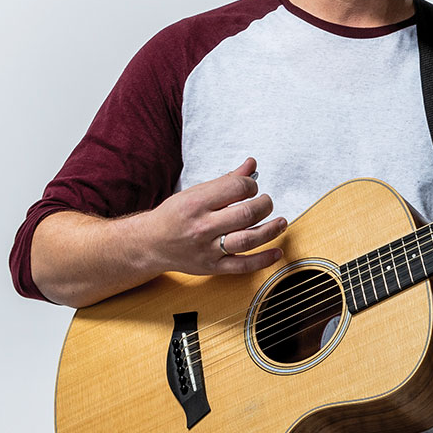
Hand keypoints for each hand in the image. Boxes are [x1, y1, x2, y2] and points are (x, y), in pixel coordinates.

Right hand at [138, 157, 287, 274]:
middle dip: (264, 204)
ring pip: (248, 240)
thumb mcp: (195, 192)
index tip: (252, 187)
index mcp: (196, 203)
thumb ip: (226, 180)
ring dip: (271, 230)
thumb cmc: (174, 216)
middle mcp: (202, 227)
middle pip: (246, 214)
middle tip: (266, 202)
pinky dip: (264, 260)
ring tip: (281, 222)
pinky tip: (276, 252)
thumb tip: (251, 164)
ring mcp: (209, 249)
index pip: (236, 188)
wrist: (151, 243)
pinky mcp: (213, 267)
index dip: (251, 185)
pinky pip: (243, 266)